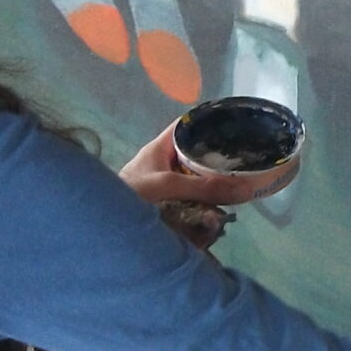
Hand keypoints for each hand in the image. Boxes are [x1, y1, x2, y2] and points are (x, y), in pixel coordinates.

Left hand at [119, 125, 266, 214]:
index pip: (187, 126)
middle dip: (219, 160)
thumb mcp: (167, 186)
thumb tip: (245, 188)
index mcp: (160, 148)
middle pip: (196, 155)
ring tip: (241, 186)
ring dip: (214, 186)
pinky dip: (206, 207)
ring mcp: (166, 187)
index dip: (208, 122)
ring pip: (197, 181)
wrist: (103, 228)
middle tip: (246, 162)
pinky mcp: (168, 208)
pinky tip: (221, 213)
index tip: (234, 124)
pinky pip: (192, 203)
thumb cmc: (128, 194)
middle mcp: (165, 165)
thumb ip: (203, 187)